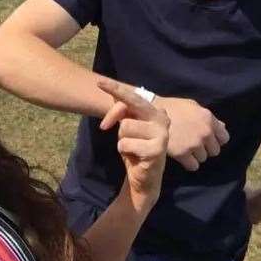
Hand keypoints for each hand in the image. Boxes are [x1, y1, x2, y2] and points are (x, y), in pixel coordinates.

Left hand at [98, 79, 168, 213]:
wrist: (145, 177)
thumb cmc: (135, 149)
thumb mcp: (127, 129)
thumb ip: (121, 115)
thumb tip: (108, 117)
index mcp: (154, 111)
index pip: (133, 96)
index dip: (116, 88)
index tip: (99, 82)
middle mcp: (161, 118)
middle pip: (131, 104)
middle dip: (115, 111)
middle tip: (103, 123)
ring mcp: (161, 133)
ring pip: (125, 126)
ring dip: (122, 140)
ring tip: (132, 148)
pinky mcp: (157, 149)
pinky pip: (125, 143)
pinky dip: (124, 151)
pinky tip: (135, 157)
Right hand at [153, 96, 228, 170]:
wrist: (150, 115)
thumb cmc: (171, 108)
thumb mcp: (191, 106)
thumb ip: (208, 117)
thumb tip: (222, 127)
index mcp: (208, 118)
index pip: (224, 137)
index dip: (216, 140)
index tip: (208, 140)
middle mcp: (205, 132)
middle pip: (215, 151)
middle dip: (206, 149)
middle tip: (195, 145)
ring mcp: (194, 144)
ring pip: (204, 158)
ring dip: (196, 156)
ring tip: (186, 149)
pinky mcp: (183, 154)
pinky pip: (193, 166)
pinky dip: (189, 163)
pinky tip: (182, 157)